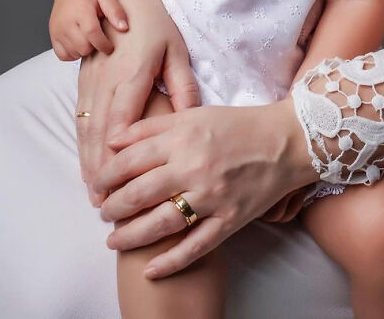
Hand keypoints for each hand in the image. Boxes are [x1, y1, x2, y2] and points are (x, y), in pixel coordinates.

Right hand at [49, 0, 128, 59]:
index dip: (104, 44)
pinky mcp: (53, 35)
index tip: (111, 46)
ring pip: (73, 53)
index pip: (92, 34)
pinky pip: (62, 55)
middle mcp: (66, 22)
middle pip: (83, 47)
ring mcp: (57, 30)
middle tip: (100, 37)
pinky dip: (72, 53)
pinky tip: (79, 42)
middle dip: (95, 46)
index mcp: (81, 11)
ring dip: (84, 50)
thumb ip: (115, 11)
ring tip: (89, 37)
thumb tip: (124, 28)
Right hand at [76, 0, 199, 205]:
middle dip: (101, 169)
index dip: (119, 152)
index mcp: (133, 73)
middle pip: (100, 131)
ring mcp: (92, 81)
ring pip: (86, 127)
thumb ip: (183, 85)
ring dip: (88, 161)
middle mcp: (108, 80)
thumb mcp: (177, 51)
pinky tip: (86, 165)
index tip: (122, 182)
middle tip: (105, 204)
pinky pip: (80, 117)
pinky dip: (82, 144)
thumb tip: (191, 118)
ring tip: (94, 193)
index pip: (123, 118)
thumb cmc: (155, 25)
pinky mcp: (84, 81)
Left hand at [94, 97, 318, 278]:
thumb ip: (154, 125)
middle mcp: (195, 167)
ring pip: (162, 222)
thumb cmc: (238, 125)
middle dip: (114, 207)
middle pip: (140, 193)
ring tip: (113, 241)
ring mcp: (213, 196)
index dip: (107, 174)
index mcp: (184, 138)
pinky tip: (150, 270)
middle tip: (103, 213)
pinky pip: (196, 246)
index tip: (97, 184)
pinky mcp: (230, 219)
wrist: (286, 141)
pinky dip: (171, 261)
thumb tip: (115, 140)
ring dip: (132, 236)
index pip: (132, 159)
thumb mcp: (195, 113)